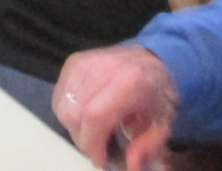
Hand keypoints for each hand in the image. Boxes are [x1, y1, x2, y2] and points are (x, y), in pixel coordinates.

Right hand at [53, 47, 177, 169]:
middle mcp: (103, 67)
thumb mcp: (162, 125)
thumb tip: (131, 168)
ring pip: (63, 106)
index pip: (96, 116)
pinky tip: (85, 117)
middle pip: (74, 113)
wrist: (151, 60)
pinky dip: (68, 114)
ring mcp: (84, 62)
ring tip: (95, 132)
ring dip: (74, 128)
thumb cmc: (157, 95)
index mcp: (131, 82)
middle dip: (83, 140)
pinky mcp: (73, 62)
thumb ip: (147, 148)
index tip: (101, 160)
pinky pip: (59, 96)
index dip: (93, 144)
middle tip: (99, 148)